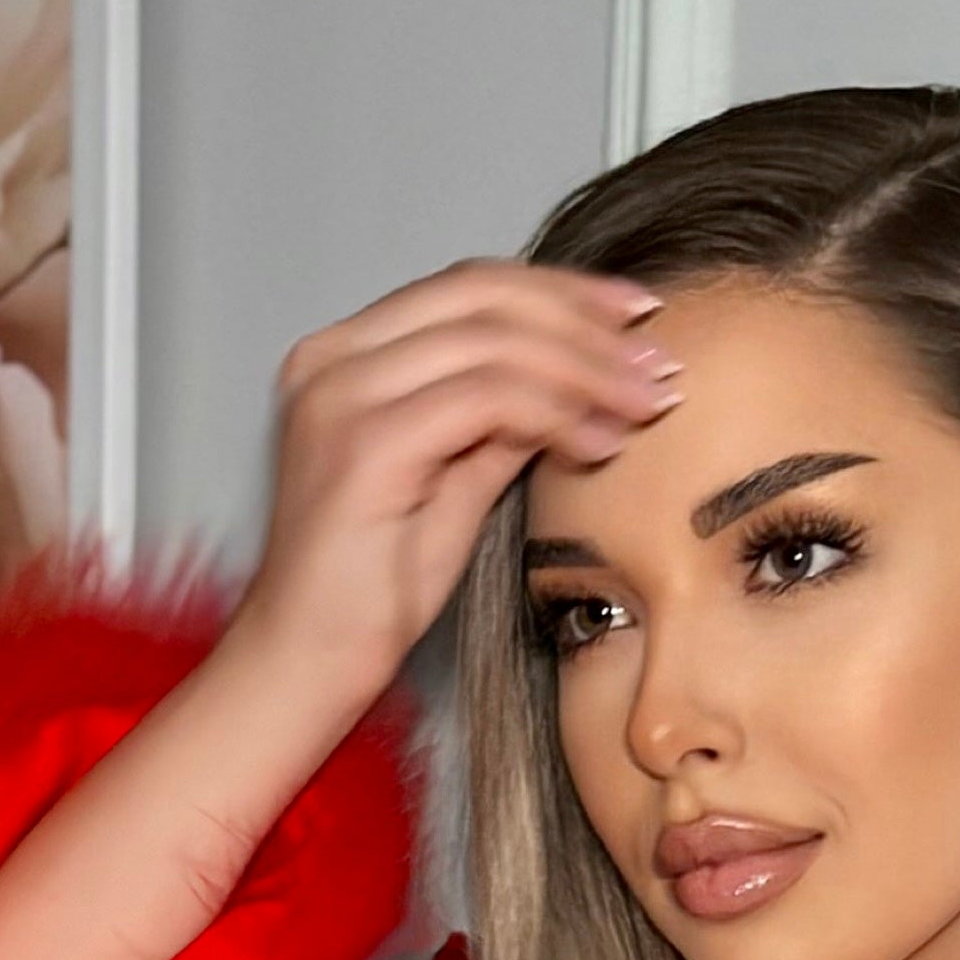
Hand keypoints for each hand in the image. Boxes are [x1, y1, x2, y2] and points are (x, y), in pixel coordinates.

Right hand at [0, 261, 674, 959]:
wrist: (303, 669)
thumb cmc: (365, 596)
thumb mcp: (452, 483)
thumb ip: (501, 421)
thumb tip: (578, 378)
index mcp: (342, 358)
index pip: (467, 290)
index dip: (558, 294)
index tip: (631, 319)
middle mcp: (331, 361)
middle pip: (484, 297)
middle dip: (586, 321)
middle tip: (656, 359)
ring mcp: (341, 396)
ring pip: (494, 340)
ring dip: (587, 367)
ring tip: (646, 403)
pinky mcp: (364, 444)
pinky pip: (489, 397)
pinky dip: (558, 410)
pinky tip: (599, 440)